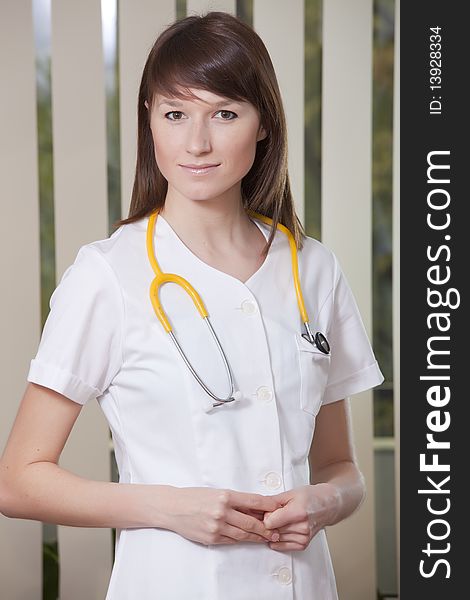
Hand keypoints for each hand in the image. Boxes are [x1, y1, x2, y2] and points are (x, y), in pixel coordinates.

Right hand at [166, 487, 282, 545]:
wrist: (173, 507)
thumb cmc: (195, 497)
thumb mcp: (217, 492)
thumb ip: (236, 501)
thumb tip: (256, 508)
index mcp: (225, 495)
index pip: (254, 501)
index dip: (268, 506)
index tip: (278, 509)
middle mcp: (222, 511)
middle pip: (251, 522)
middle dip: (266, 527)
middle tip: (276, 530)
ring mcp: (216, 526)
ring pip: (243, 534)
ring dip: (256, 537)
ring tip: (266, 537)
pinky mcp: (211, 538)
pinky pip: (231, 541)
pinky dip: (241, 540)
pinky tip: (248, 539)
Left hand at [262, 483, 340, 550]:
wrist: (327, 505)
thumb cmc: (310, 497)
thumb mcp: (290, 493)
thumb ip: (272, 502)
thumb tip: (258, 508)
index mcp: (298, 512)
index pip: (269, 522)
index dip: (266, 516)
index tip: (270, 511)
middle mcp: (302, 527)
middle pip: (273, 531)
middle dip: (270, 523)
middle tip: (276, 514)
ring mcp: (304, 537)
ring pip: (277, 539)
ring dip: (275, 531)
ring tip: (282, 520)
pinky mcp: (304, 544)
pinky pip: (284, 546)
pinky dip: (280, 540)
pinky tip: (283, 530)